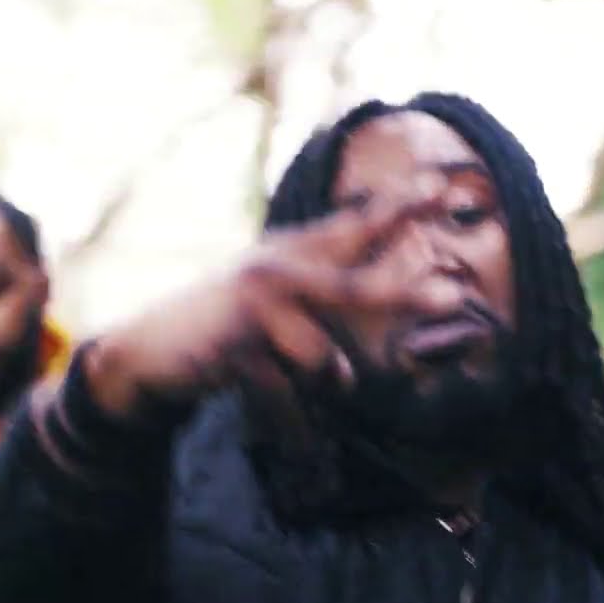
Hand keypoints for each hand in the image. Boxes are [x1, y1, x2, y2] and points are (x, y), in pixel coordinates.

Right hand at [85, 198, 461, 417]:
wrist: (151, 350)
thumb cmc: (222, 330)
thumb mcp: (272, 303)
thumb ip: (316, 310)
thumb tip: (354, 368)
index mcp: (292, 252)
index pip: (355, 226)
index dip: (399, 207)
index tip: (442, 185)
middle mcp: (279, 269)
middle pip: (355, 287)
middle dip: (403, 295)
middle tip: (452, 300)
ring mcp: (257, 304)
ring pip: (321, 359)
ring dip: (321, 386)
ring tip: (306, 386)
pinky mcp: (237, 341)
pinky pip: (287, 390)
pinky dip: (289, 416)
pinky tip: (271, 410)